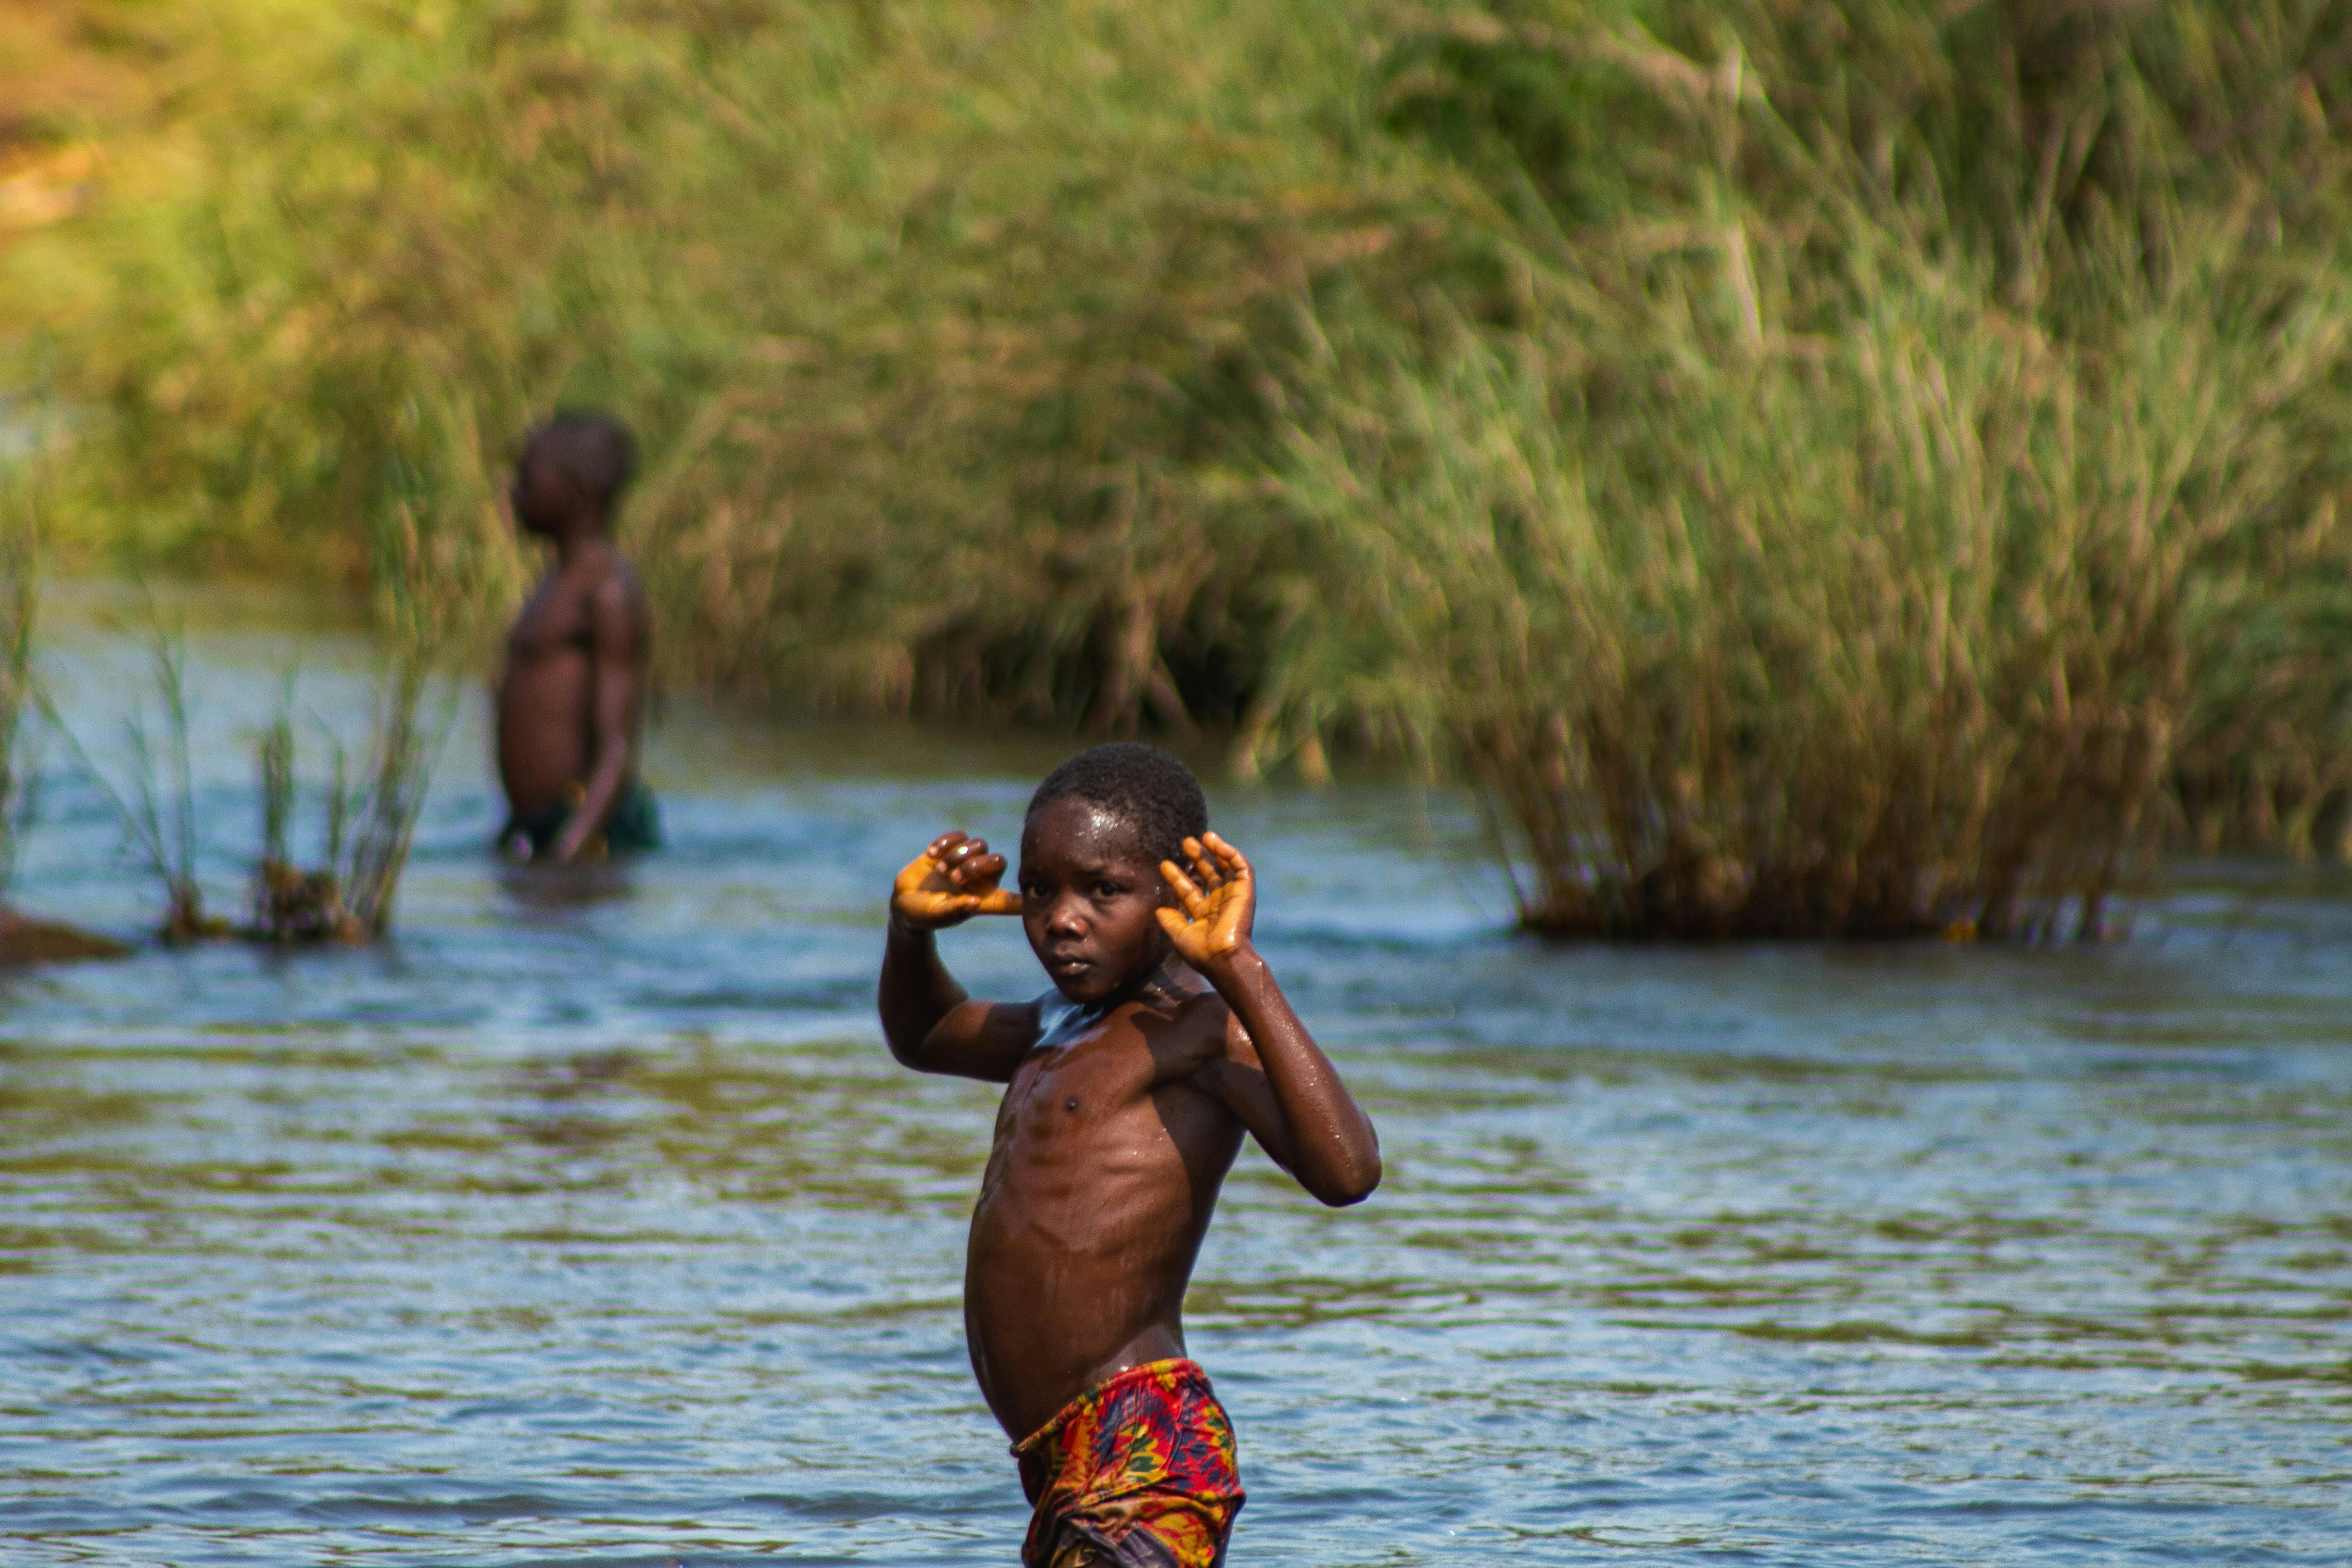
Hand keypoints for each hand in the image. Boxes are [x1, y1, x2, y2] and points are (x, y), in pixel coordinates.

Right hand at [892, 831, 1021, 929]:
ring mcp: (968, 861)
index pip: (1013, 900)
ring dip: (959, 855)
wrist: (904, 900)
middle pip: (998, 860)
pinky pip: (960, 835)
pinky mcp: (952, 847)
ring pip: (980, 845)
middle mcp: (981, 880)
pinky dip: (946, 842)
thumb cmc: (923, 915)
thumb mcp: (937, 915)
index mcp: (984, 901)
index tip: (1042, 892)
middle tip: (954, 878)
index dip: (1026, 898)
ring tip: (940, 869)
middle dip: (976, 866)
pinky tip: (931, 853)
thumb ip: (955, 911)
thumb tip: (975, 903)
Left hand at [1157, 831, 1255, 969]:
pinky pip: (1242, 868)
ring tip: (1205, 836)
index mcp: (1204, 915)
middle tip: (1187, 842)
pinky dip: (1232, 854)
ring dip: (1217, 851)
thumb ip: (1170, 921)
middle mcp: (1219, 904)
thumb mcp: (1179, 936)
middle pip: (1208, 875)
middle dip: (1198, 858)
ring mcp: (1233, 897)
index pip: (1189, 891)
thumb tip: (1159, 910)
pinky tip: (1218, 844)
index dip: (1177, 878)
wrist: (1224, 959)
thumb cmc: (1202, 953)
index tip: (1164, 865)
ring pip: (1226, 868)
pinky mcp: (1246, 892)